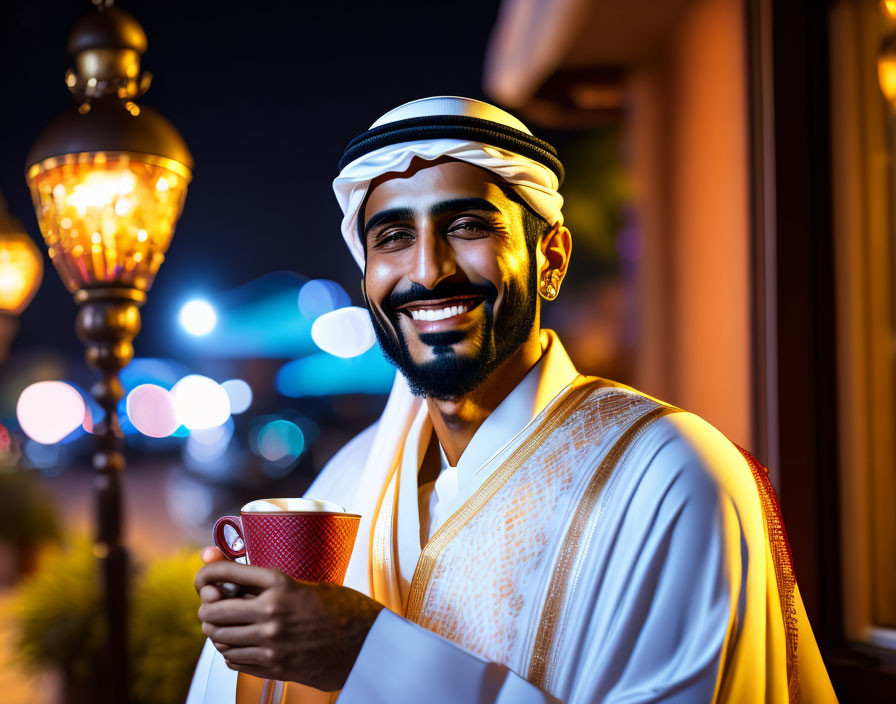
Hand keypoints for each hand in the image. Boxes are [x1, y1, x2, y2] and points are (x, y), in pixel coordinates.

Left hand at [195, 555, 383, 691]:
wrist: (365, 642)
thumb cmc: (337, 606)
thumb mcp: (302, 582)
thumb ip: (259, 578)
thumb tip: (212, 557)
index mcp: (281, 583)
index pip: (224, 574)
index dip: (206, 574)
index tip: (205, 577)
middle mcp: (272, 613)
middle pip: (212, 611)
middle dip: (208, 608)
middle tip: (214, 605)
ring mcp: (271, 643)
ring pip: (219, 639)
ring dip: (217, 631)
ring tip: (227, 626)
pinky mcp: (274, 666)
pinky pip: (233, 660)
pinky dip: (230, 651)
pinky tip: (241, 644)